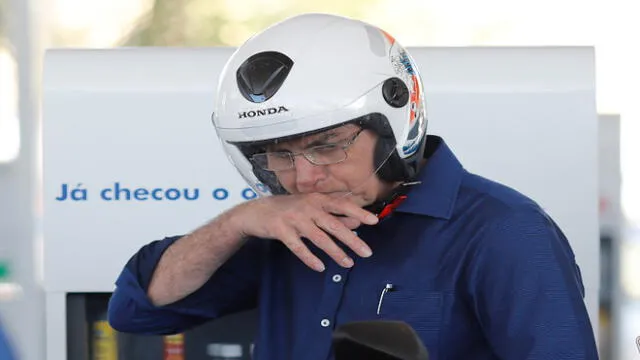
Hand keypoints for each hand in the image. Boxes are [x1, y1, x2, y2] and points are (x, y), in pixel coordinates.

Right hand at [232, 193, 378, 271]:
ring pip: (318, 238)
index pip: (341, 205)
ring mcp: (294, 219)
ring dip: (335, 252)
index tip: (373, 221)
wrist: (255, 212)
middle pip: (333, 225)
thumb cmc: (288, 209)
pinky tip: (320, 267)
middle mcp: (307, 207)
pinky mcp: (281, 231)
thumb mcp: (311, 207)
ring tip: (348, 264)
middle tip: (367, 253)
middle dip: (352, 240)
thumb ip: (333, 214)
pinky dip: (309, 258)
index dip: (357, 212)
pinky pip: (298, 247)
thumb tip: (357, 222)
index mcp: (316, 199)